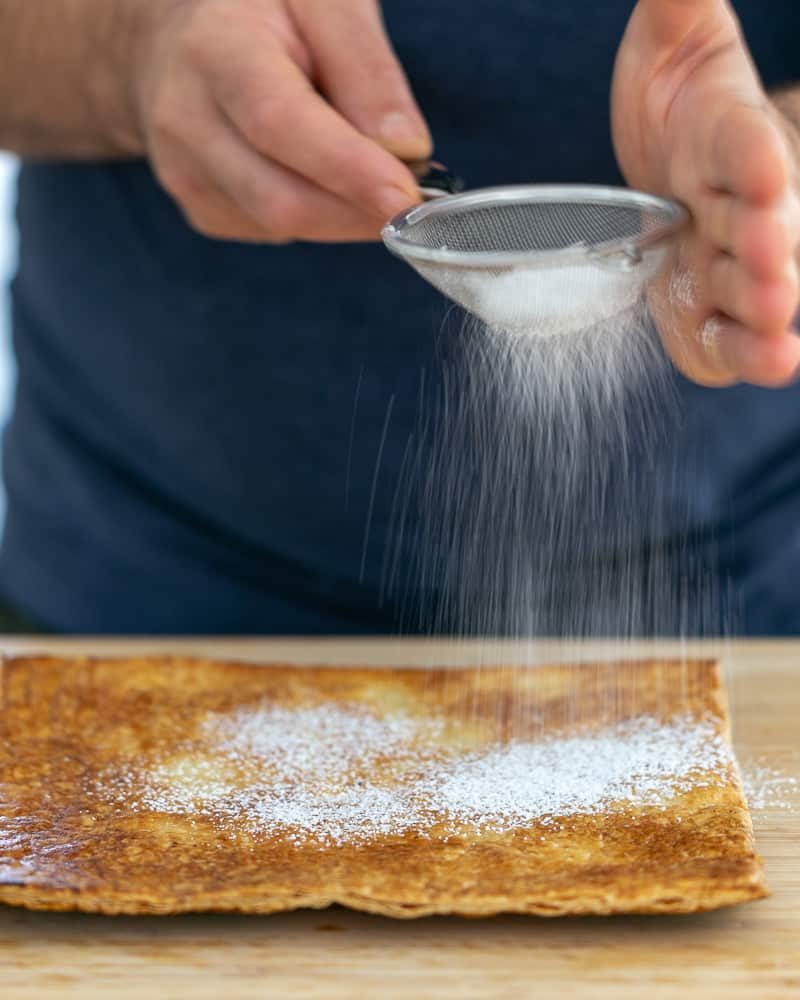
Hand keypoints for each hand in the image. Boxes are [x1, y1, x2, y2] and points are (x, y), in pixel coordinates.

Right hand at [129, 0, 430, 242]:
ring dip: (345, 215)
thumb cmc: (263, 11)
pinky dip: (320, 218)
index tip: (405, 195)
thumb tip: (406, 148)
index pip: (280, 124)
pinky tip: (324, 179)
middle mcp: (185, 118)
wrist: (179, 40)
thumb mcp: (323, 0)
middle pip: (282, 197)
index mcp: (215, 49)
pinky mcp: (202, 209)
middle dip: (359, 208)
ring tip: (371, 172)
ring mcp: (185, 173)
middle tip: (415, 191)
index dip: (347, 169)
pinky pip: (276, 233)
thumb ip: (364, 64)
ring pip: (283, 225)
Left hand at [612, 0, 799, 385]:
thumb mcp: (675, 41)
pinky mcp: (695, 307)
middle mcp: (737, 204)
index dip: (756, 157)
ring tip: (775, 335)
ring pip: (749, 290)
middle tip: (772, 265)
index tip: (765, 171)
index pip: (747, 144)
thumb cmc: (678, 102)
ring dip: (760, 314)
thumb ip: (680, 4)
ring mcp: (722, 260)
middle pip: (759, 227)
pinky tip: (757, 362)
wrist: (666, 161)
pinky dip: (732, 350)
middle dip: (767, 248)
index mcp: (729, 134)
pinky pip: (717, 336)